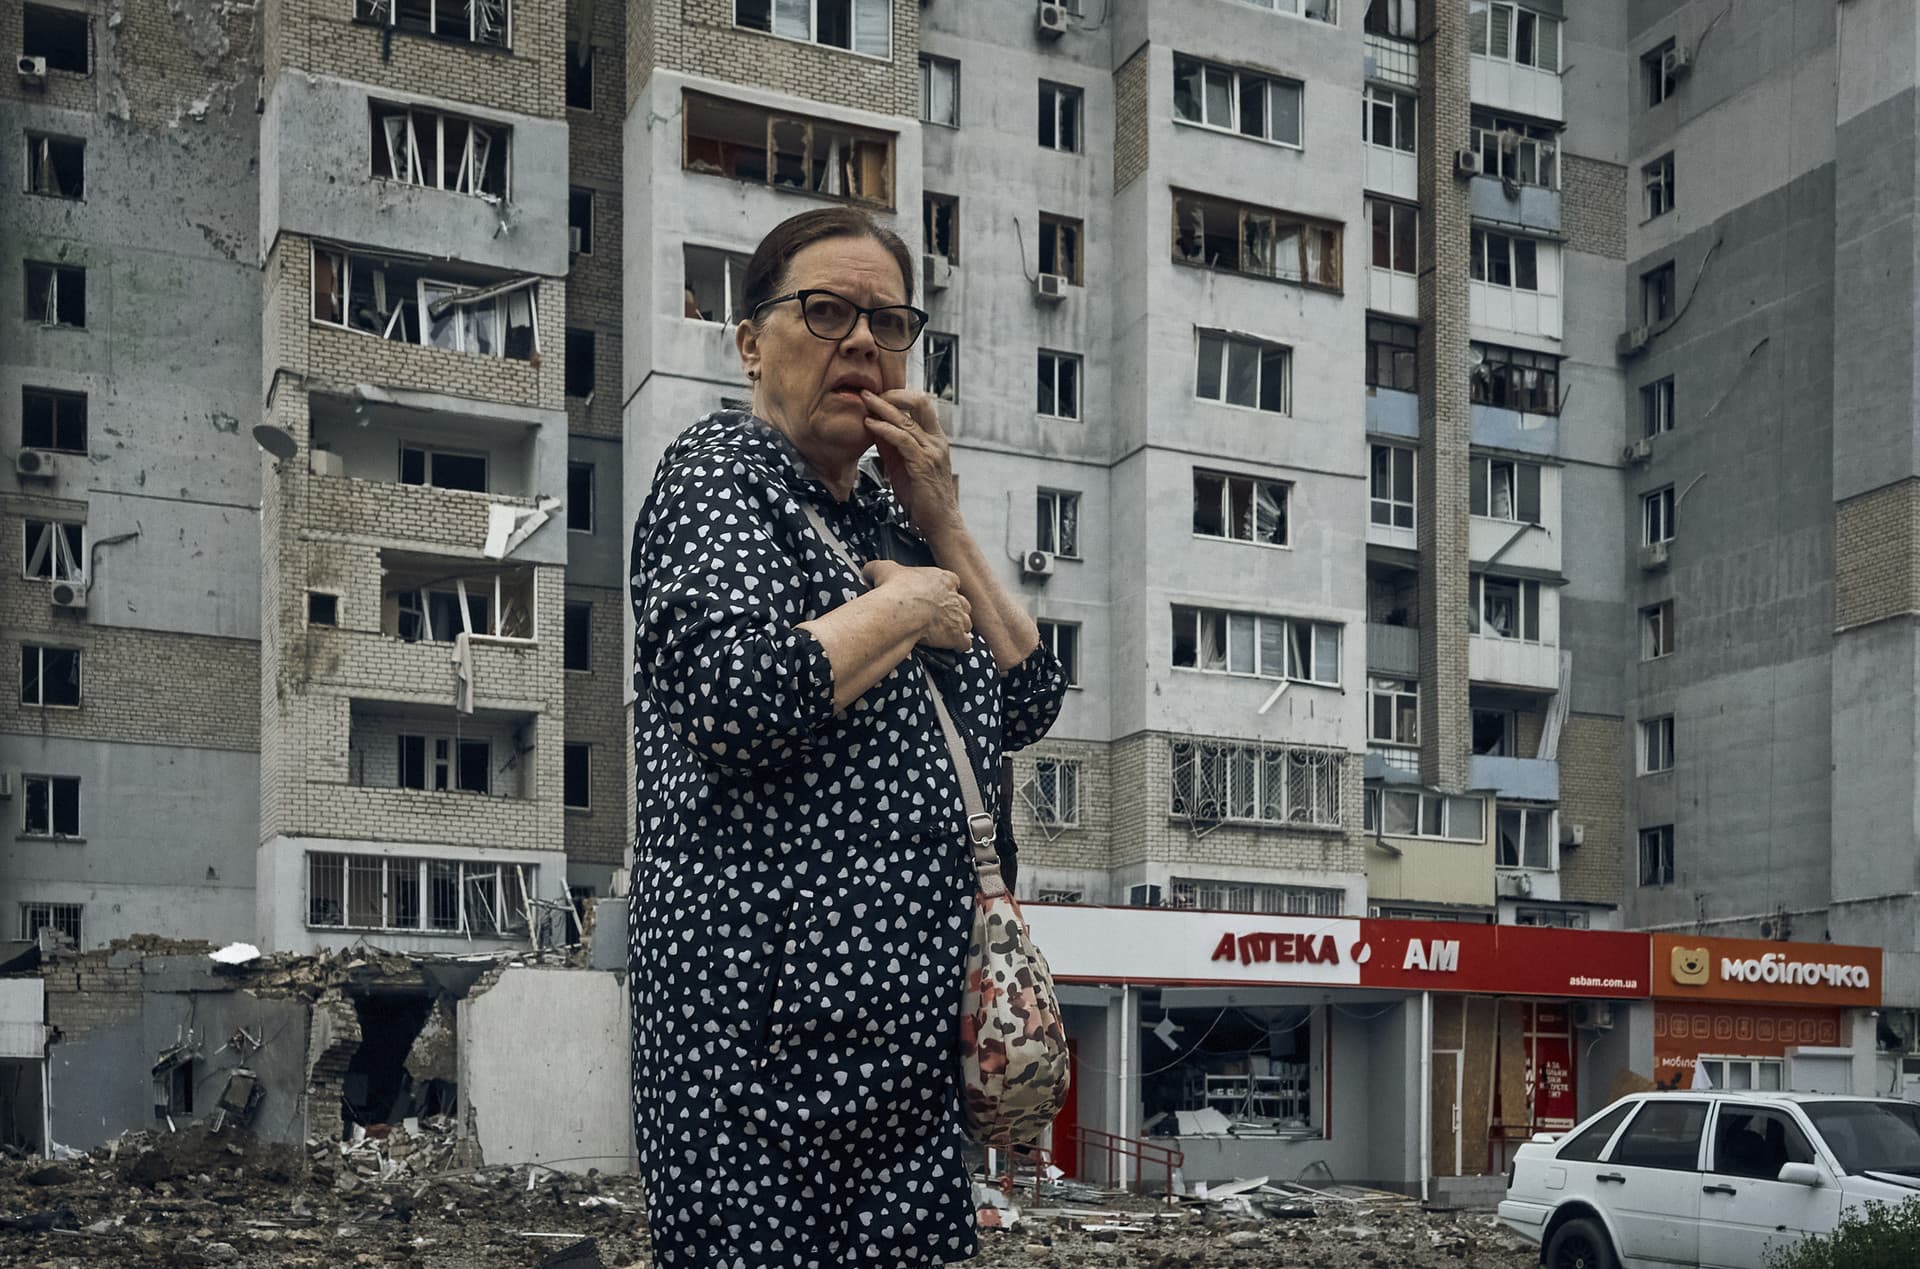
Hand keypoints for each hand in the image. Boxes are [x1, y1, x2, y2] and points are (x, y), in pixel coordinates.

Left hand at [862, 389, 960, 541]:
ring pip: (907, 419)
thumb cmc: (923, 498)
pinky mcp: (923, 464)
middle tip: (869, 393)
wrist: (940, 523)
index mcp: (936, 439)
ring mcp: (932, 451)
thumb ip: (892, 447)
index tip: (878, 395)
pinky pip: (902, 439)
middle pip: (919, 402)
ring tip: (864, 402)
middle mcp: (937, 441)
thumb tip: (874, 428)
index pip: (921, 405)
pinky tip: (870, 425)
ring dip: (882, 408)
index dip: (899, 396)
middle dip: (892, 394)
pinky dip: (884, 429)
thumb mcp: (904, 466)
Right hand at [864, 559, 972, 650]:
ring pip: (966, 623)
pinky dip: (959, 645)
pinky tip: (951, 646)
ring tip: (945, 633)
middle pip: (962, 603)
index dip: (944, 591)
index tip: (935, 597)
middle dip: (953, 610)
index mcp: (943, 578)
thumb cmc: (894, 590)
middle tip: (939, 617)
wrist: (900, 612)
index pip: (952, 582)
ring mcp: (959, 617)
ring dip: (958, 628)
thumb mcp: (884, 570)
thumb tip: (869, 570)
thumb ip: (879, 569)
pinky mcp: (957, 636)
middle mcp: (955, 597)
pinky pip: (965, 643)